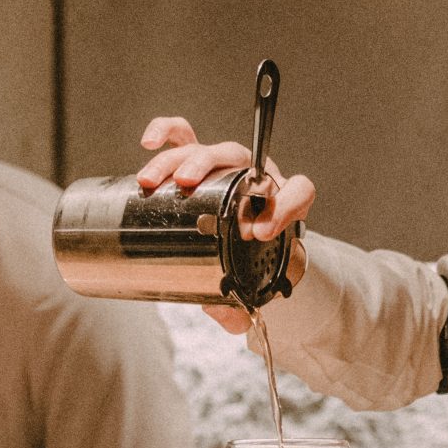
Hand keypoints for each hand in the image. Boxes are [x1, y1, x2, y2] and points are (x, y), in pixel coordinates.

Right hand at [138, 116, 315, 329]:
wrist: (242, 244)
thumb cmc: (250, 261)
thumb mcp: (252, 285)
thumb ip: (241, 306)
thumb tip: (223, 315)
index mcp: (282, 201)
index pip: (299, 189)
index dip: (286, 205)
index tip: (262, 232)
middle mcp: (255, 176)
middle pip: (237, 156)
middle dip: (208, 166)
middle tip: (186, 185)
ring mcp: (225, 166)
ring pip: (203, 149)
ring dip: (175, 160)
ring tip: (153, 181)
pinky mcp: (198, 162)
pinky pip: (182, 135)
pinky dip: (165, 132)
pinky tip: (148, 142)